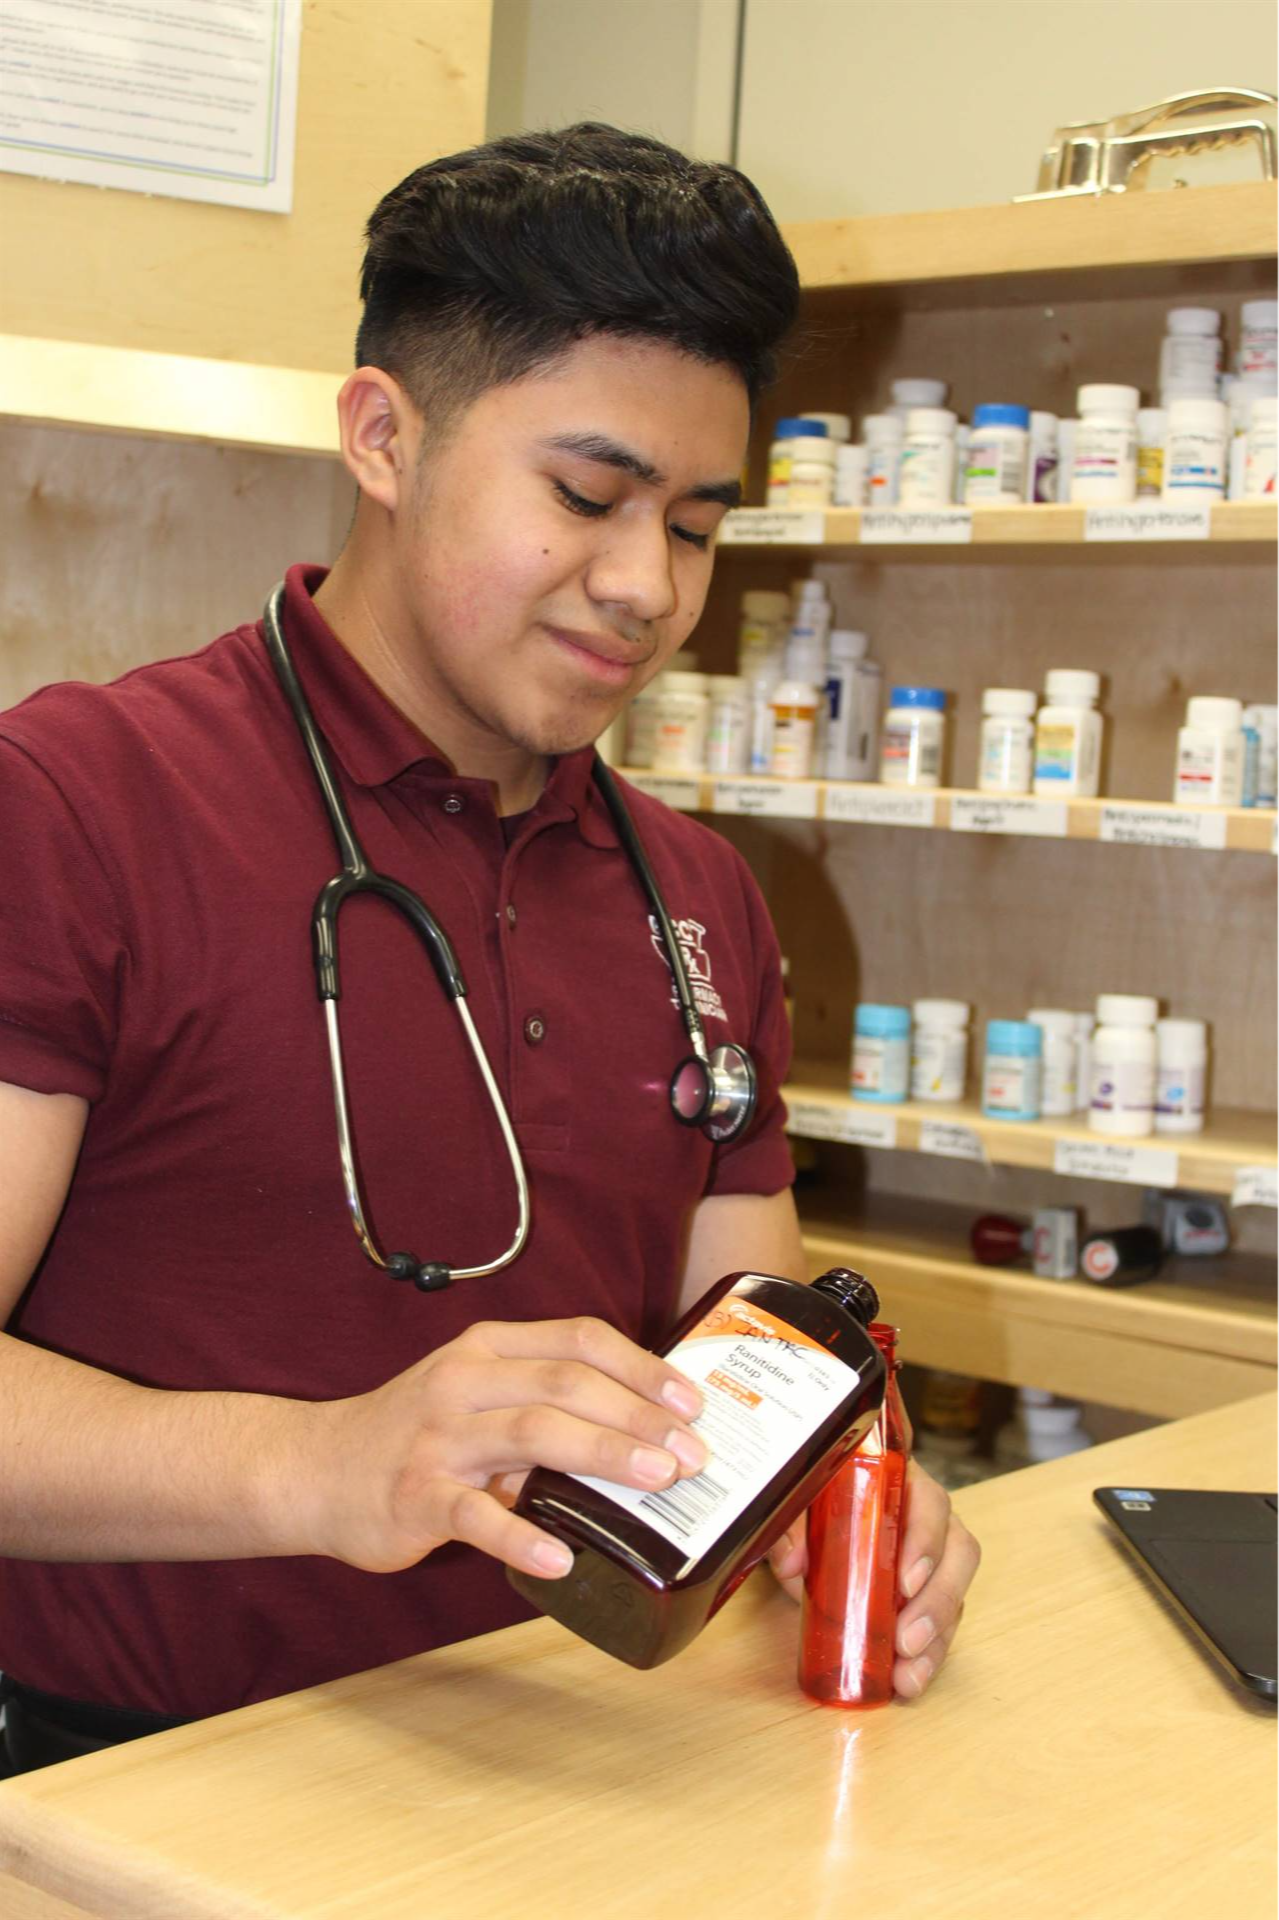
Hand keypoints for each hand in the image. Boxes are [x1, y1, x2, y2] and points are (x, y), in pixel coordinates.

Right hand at [296, 1316, 706, 1577]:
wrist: (314, 1469)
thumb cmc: (413, 1433)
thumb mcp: (475, 1393)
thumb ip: (541, 1399)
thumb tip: (640, 1429)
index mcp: (489, 1348)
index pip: (579, 1339)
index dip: (642, 1367)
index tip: (691, 1402)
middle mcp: (465, 1381)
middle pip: (566, 1383)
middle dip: (639, 1416)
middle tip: (690, 1453)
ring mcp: (438, 1438)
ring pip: (532, 1433)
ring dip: (602, 1454)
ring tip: (654, 1482)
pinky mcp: (415, 1495)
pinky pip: (475, 1516)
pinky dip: (521, 1536)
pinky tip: (559, 1557)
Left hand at [766, 1460, 980, 1699]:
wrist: (802, 1526)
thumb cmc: (806, 1506)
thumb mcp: (791, 1508)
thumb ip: (787, 1523)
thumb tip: (793, 1563)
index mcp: (895, 1478)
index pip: (925, 1495)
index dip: (925, 1535)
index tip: (904, 1581)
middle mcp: (924, 1511)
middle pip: (956, 1545)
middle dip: (937, 1598)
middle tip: (907, 1639)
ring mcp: (932, 1551)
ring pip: (956, 1587)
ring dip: (937, 1633)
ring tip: (909, 1673)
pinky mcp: (929, 1590)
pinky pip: (945, 1619)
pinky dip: (930, 1652)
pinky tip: (910, 1679)